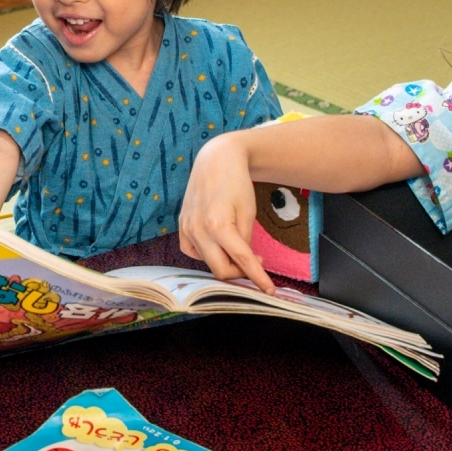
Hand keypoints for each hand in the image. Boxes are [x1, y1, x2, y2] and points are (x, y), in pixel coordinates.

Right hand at [178, 132, 275, 292]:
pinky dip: (206, 255)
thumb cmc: (236, 183)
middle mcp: (198, 229)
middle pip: (220, 269)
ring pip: (207, 263)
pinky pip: (193, 252)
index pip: (241, 260)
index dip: (257, 277)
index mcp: (218, 225)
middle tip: (255, 263)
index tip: (269, 291)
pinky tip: (217, 246)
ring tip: (238, 250)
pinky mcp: (182, 226)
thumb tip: (244, 262)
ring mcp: (187, 228)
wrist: (215, 160)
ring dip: (224, 263)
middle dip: (240, 273)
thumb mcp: (248, 212)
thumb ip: (245, 240)